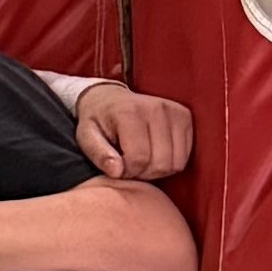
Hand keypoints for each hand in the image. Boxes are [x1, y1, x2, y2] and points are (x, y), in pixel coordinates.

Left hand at [75, 84, 196, 184]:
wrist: (109, 97)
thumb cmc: (98, 121)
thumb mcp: (86, 136)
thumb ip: (98, 154)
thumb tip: (117, 172)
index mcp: (129, 112)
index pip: (139, 159)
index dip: (127, 172)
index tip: (118, 167)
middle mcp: (155, 109)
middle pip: (161, 163)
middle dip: (144, 173)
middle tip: (130, 164)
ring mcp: (173, 111)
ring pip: (176, 163)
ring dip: (158, 169)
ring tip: (142, 159)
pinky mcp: (184, 117)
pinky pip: (185, 156)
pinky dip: (171, 162)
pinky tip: (155, 153)